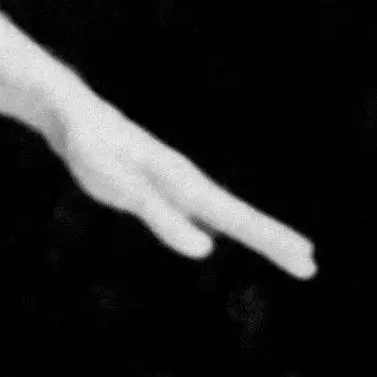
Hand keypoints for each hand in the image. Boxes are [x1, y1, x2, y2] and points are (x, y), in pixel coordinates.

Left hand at [43, 81, 316, 278]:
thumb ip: (160, 216)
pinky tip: (210, 235)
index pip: (237, 218)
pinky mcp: (151, 185)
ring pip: (218, 213)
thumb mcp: (122, 185)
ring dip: (250, 233)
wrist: (67, 112)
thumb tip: (204, 249)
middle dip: (272, 240)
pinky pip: (192, 210)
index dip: (269, 239)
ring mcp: (170, 183)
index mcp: (182, 183)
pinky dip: (211, 225)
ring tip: (281, 250)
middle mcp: (184, 182)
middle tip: (309, 265)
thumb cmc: (91, 146)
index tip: (305, 258)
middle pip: (236, 217)